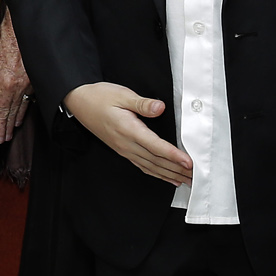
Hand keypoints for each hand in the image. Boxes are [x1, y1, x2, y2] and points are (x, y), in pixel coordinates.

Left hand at [0, 14, 31, 142]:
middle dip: (9, 127)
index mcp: (7, 84)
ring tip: (14, 126)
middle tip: (6, 137)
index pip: (2, 111)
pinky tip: (24, 108)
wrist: (22, 28)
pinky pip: (31, 95)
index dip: (0, 126)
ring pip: (24, 104)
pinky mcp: (36, 76)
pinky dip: (26, 104)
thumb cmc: (6, 40)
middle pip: (14, 112)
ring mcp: (31, 82)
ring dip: (18, 117)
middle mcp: (21, 86)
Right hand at [65, 81, 193, 185]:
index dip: (173, 156)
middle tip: (195, 177)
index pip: (156, 146)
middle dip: (177, 170)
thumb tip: (159, 108)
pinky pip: (143, 166)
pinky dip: (157, 174)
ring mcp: (124, 149)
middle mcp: (127, 144)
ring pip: (151, 167)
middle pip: (156, 161)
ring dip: (170, 175)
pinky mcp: (123, 150)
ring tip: (187, 181)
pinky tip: (168, 178)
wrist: (79, 103)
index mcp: (128, 130)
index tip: (188, 163)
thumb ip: (142, 103)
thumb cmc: (99, 97)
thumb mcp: (121, 94)